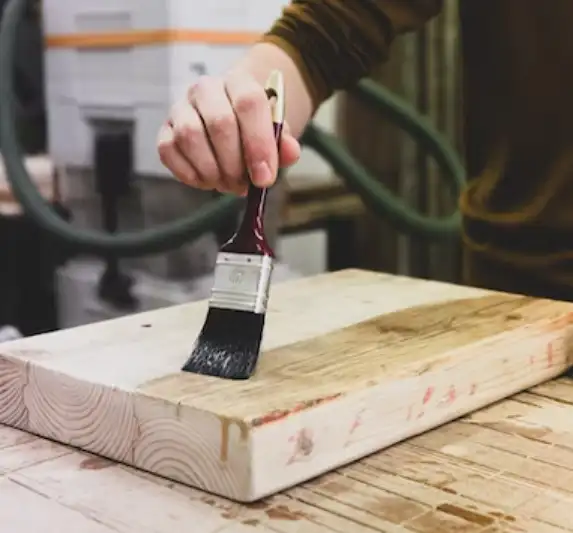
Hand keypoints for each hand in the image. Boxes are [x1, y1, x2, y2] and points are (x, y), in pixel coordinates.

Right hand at [157, 70, 300, 195]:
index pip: (249, 103)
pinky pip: (168, 151)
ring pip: (190, 137)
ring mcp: (181, 108)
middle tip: (243, 185)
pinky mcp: (165, 130)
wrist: (230, 124)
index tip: (264, 178)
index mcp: (239, 83)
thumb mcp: (274, 136)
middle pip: (220, 123)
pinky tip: (206, 180)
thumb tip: (291, 152)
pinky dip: (189, 174)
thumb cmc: (252, 131)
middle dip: (234, 164)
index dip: (258, 144)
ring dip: (211, 170)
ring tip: (225, 183)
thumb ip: (284, 143)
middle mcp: (206, 89)